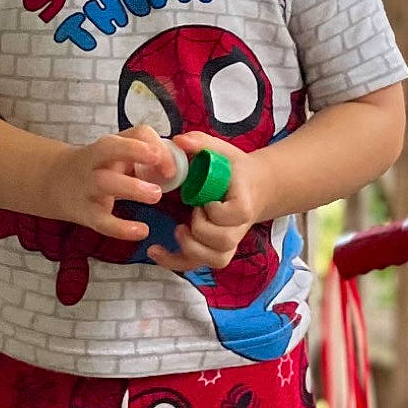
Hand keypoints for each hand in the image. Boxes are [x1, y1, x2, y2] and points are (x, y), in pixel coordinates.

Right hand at [41, 126, 175, 238]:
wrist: (52, 182)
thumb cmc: (98, 167)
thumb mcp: (117, 155)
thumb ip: (145, 156)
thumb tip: (179, 164)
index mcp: (110, 145)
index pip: (135, 133)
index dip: (155, 145)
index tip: (172, 166)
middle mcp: (95, 161)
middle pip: (110, 149)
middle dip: (137, 154)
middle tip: (165, 173)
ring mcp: (86, 186)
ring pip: (105, 182)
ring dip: (131, 188)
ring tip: (155, 197)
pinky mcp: (83, 212)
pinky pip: (101, 221)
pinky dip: (120, 228)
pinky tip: (141, 231)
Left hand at [147, 132, 259, 275]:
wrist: (252, 187)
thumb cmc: (233, 169)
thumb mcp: (220, 151)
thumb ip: (200, 143)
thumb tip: (178, 141)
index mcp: (244, 202)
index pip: (234, 214)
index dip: (215, 209)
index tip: (206, 199)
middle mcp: (240, 228)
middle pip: (223, 242)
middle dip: (201, 228)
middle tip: (194, 210)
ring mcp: (229, 243)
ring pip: (215, 259)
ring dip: (192, 248)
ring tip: (179, 230)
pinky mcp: (215, 251)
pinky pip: (197, 265)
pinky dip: (174, 262)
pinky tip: (155, 251)